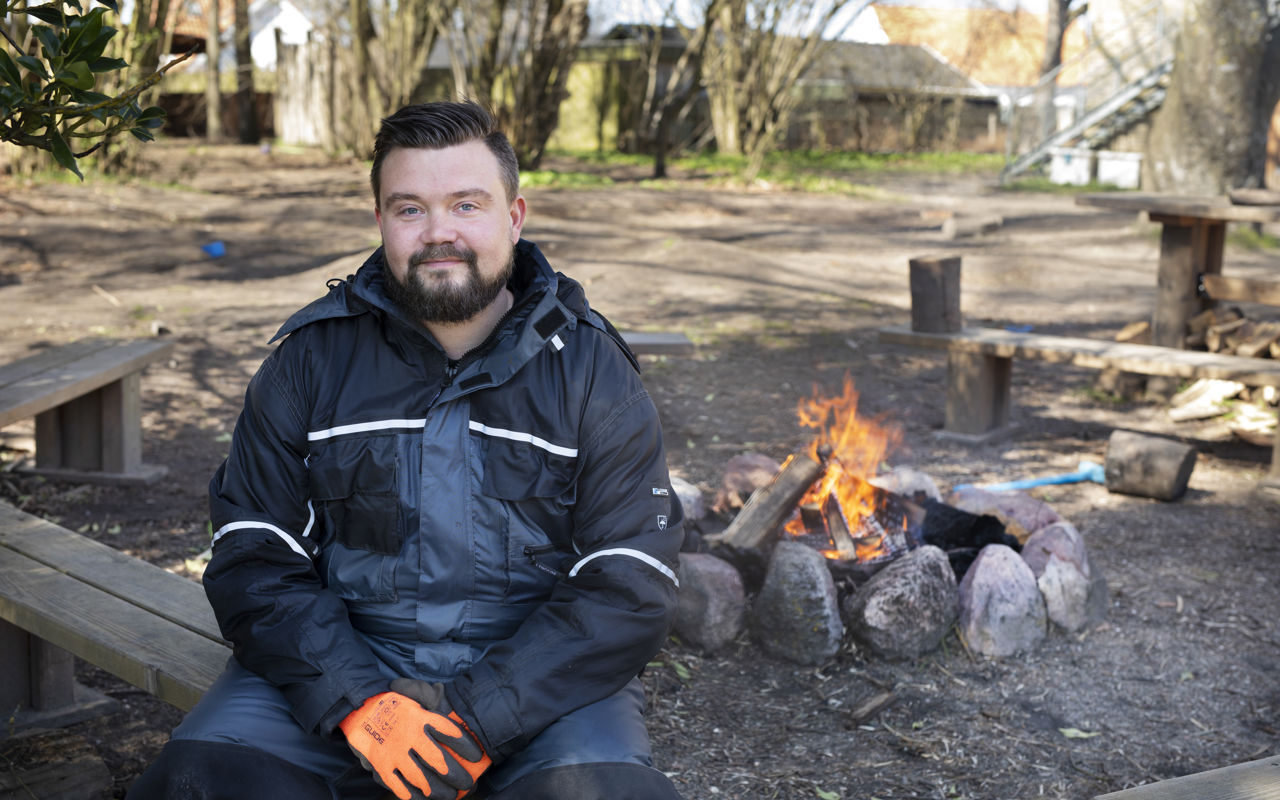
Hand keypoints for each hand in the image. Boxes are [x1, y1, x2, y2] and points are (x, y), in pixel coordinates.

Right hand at [340, 689, 490, 799]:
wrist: (358, 710)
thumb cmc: (392, 704)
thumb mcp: (413, 694)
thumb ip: (431, 696)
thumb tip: (447, 698)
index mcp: (420, 717)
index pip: (449, 732)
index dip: (465, 745)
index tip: (477, 755)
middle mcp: (409, 737)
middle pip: (439, 761)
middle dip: (457, 775)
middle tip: (468, 783)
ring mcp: (395, 754)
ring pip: (422, 779)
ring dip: (439, 790)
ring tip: (451, 795)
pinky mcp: (383, 767)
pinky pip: (401, 788)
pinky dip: (416, 797)